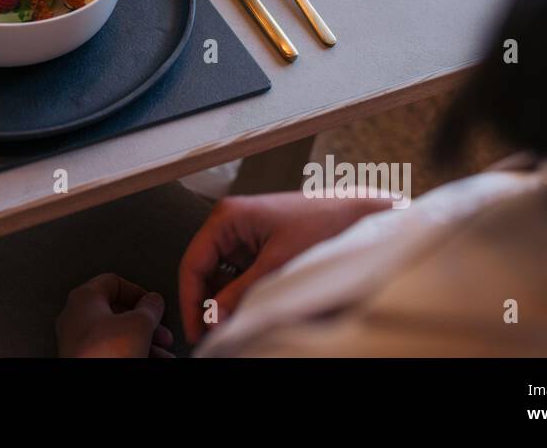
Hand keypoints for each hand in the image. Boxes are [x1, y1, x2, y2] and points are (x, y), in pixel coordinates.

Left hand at [56, 274, 175, 357]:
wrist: (91, 385)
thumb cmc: (104, 353)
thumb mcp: (139, 323)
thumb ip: (149, 307)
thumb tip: (153, 302)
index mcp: (84, 298)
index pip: (113, 282)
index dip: (137, 292)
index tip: (152, 304)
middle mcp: (76, 318)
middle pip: (118, 313)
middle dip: (146, 324)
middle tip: (161, 333)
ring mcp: (78, 342)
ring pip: (118, 336)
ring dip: (145, 342)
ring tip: (162, 354)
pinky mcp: (84, 360)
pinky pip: (113, 352)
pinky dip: (133, 353)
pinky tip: (151, 359)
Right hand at [178, 193, 391, 344]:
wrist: (354, 214)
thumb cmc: (320, 224)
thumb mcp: (276, 264)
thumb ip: (240, 292)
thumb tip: (213, 318)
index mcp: (227, 217)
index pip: (193, 263)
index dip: (191, 300)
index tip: (195, 329)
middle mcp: (229, 222)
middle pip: (202, 269)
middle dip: (205, 302)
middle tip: (209, 332)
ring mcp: (242, 233)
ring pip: (218, 273)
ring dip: (222, 299)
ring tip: (228, 324)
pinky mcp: (256, 243)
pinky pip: (236, 272)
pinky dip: (237, 292)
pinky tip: (242, 309)